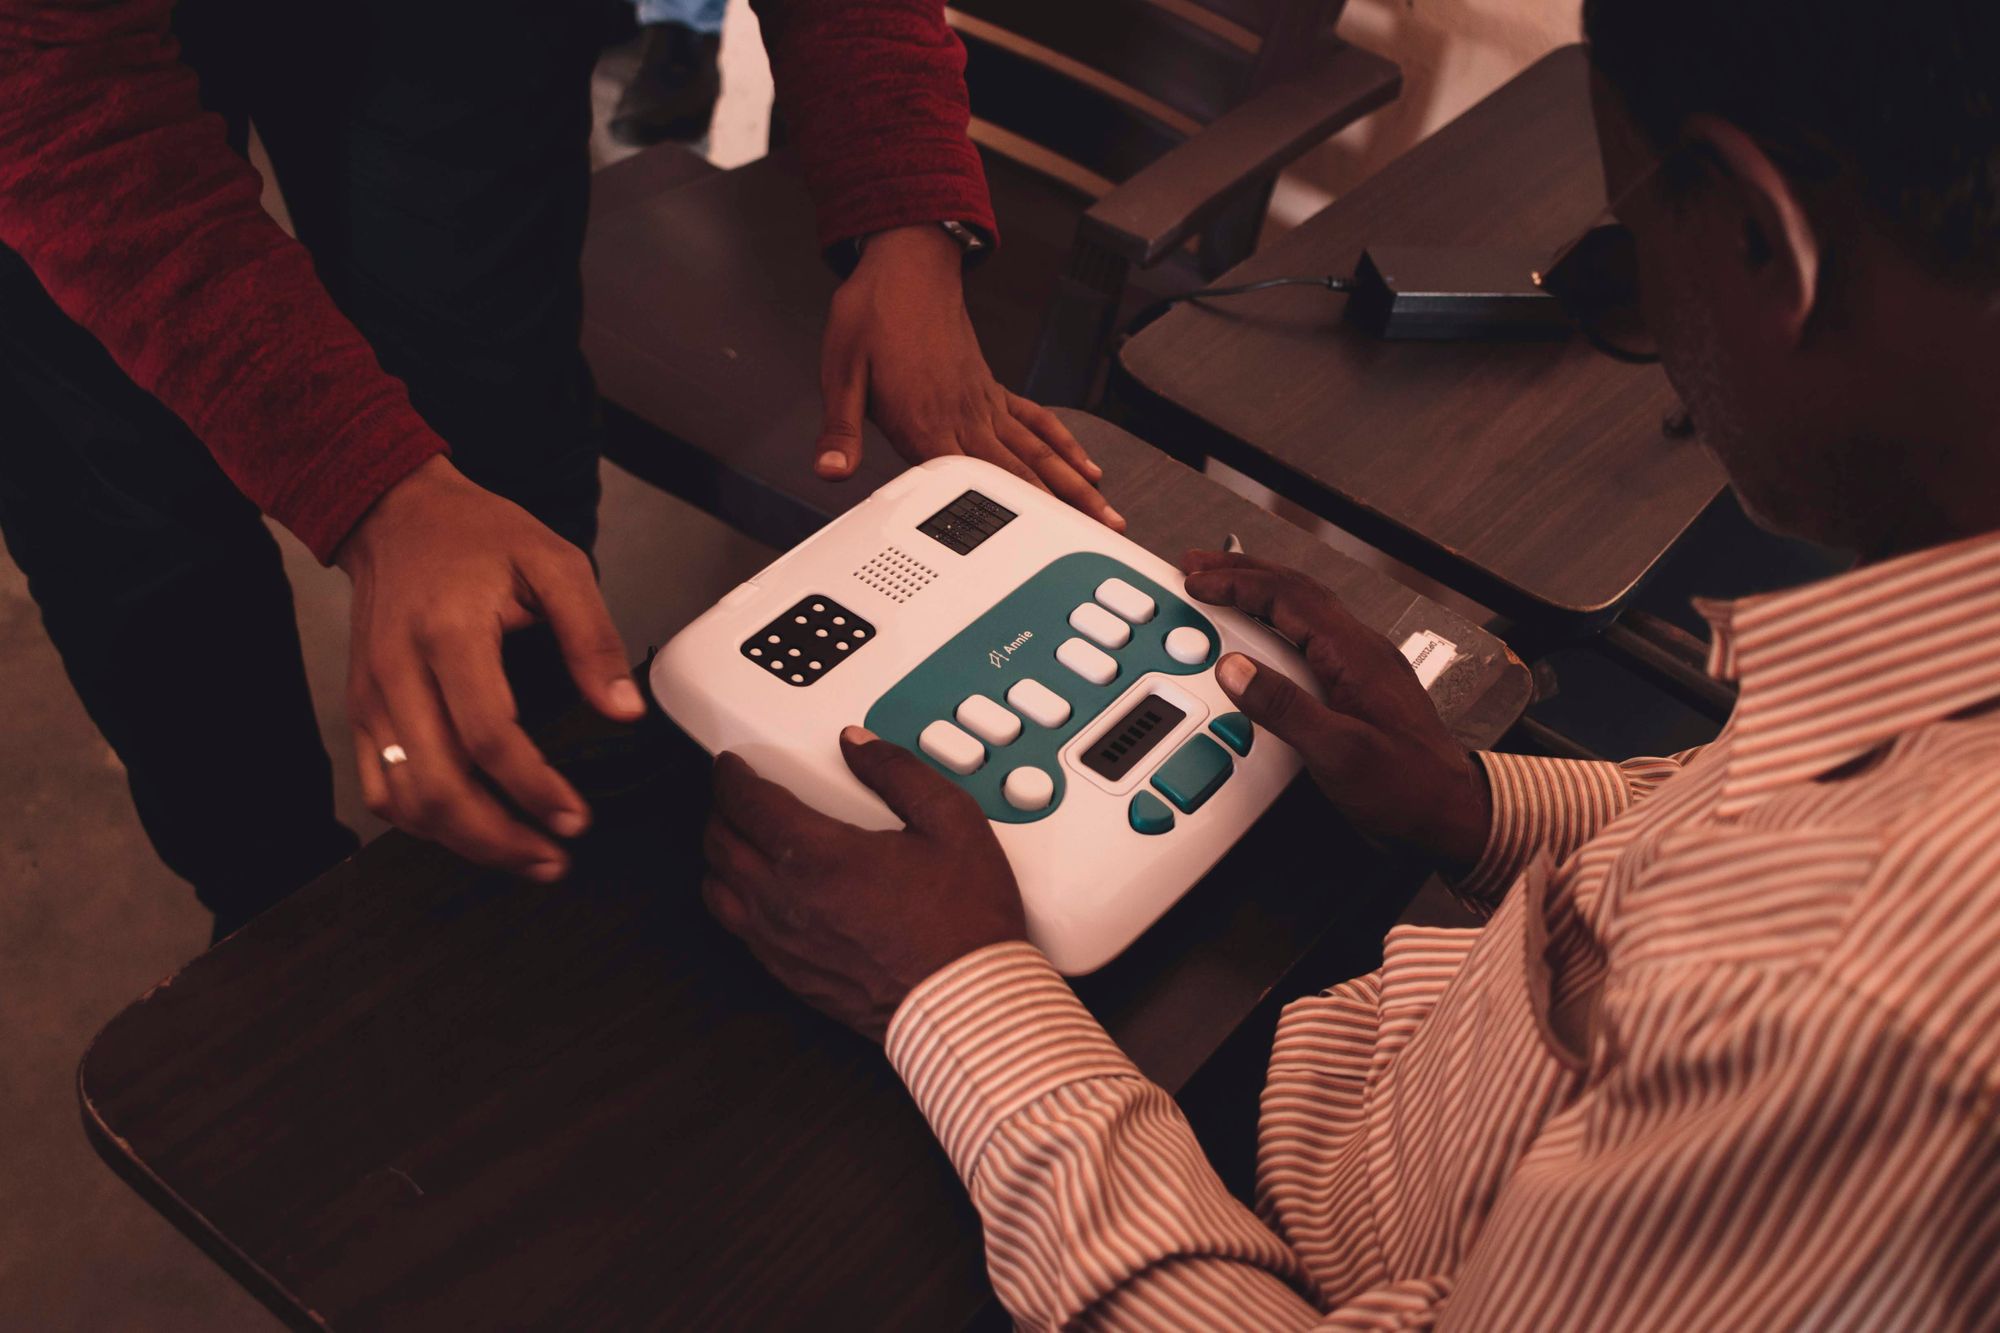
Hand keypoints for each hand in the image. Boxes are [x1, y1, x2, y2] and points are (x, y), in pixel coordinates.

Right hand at [335, 456, 645, 878]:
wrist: (395, 514)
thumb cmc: (476, 535)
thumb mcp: (555, 564)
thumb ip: (593, 638)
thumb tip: (623, 710)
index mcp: (450, 635)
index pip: (487, 736)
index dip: (533, 788)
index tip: (575, 818)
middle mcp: (399, 674)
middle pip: (438, 786)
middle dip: (499, 839)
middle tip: (553, 859)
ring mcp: (370, 698)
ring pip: (404, 799)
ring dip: (463, 842)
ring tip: (522, 857)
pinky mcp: (358, 710)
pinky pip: (378, 787)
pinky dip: (421, 821)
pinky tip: (468, 830)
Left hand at [702, 726, 1025, 1041]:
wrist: (968, 1004)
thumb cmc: (964, 923)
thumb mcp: (952, 823)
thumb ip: (899, 772)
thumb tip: (861, 747)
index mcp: (821, 856)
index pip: (747, 803)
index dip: (731, 776)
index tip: (733, 766)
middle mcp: (789, 901)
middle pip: (720, 844)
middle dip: (722, 810)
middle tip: (737, 795)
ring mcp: (785, 944)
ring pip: (719, 890)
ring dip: (721, 857)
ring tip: (738, 839)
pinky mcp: (793, 978)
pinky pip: (739, 932)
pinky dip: (735, 902)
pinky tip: (755, 893)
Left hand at [814, 223, 1124, 530]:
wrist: (904, 264)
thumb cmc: (873, 313)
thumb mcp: (841, 372)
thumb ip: (840, 429)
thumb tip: (830, 470)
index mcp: (927, 420)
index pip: (968, 483)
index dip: (1001, 519)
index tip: (1035, 551)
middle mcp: (965, 416)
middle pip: (1023, 473)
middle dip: (1065, 511)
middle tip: (1102, 536)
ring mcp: (984, 402)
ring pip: (1039, 453)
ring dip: (1075, 487)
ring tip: (1108, 516)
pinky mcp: (992, 388)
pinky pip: (1036, 421)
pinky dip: (1063, 445)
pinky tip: (1085, 466)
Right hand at [1182, 550, 1491, 871]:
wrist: (1452, 817)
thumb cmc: (1410, 789)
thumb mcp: (1339, 753)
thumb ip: (1284, 709)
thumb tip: (1235, 670)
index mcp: (1356, 654)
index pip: (1289, 597)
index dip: (1237, 584)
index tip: (1197, 579)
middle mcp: (1360, 652)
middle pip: (1295, 592)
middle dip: (1242, 572)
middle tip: (1198, 565)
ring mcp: (1361, 669)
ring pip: (1302, 612)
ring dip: (1257, 596)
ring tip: (1220, 591)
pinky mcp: (1357, 690)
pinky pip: (1308, 640)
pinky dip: (1273, 626)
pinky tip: (1258, 640)